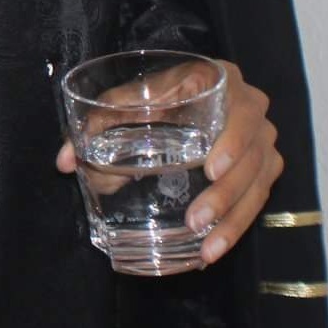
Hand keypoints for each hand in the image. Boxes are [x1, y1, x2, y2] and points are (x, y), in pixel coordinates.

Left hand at [56, 60, 283, 264]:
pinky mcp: (264, 166)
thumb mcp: (129, 100)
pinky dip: (238, 226)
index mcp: (222, 79)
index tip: (210, 169)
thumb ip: (98, 123)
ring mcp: (262, 139)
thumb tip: (62, 161)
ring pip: (258, 183)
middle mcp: (251, 107)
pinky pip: (259, 198)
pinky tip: (213, 249)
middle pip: (252, 155)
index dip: (231, 141)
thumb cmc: (154, 94)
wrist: (182, 92)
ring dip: (233, 219)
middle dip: (226, 193)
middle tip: (195, 218)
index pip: (238, 110)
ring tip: (205, 247)